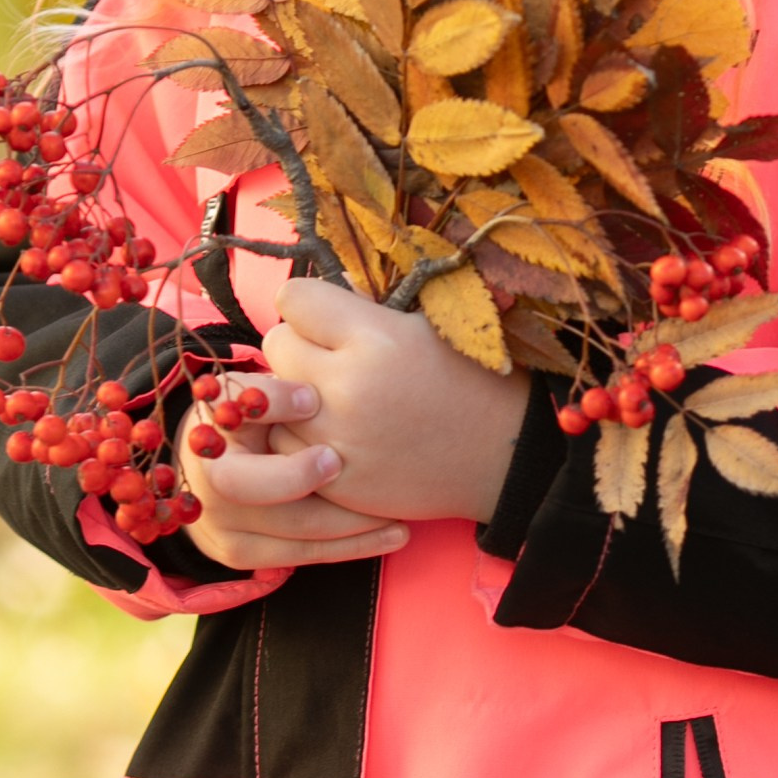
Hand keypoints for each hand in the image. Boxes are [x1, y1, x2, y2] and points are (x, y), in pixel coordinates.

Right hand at [170, 377, 409, 573]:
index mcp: (209, 455)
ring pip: (302, 540)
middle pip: (285, 516)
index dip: (294, 470)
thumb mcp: (247, 391)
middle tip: (389, 496)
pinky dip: (349, 547)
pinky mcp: (239, 554)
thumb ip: (274, 393)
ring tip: (402, 520)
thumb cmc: (242, 412)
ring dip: (357, 531)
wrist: (208, 449)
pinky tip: (389, 537)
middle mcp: (209, 500)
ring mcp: (223, 533)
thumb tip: (310, 401)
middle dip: (342, 509)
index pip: (245, 477)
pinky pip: (302, 557)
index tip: (344, 459)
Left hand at [263, 277, 526, 526]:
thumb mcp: (427, 324)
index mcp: (376, 337)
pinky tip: (339, 436)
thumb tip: (314, 295)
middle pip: (276, 344)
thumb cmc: (470, 379)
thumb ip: (365, 307)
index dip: (310, 305)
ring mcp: (338, 438)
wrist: (505, 457)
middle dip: (299, 346)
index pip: (294, 298)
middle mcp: (348, 386)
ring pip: (272, 401)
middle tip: (331, 360)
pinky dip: (303, 440)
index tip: (326, 318)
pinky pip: (284, 447)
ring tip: (335, 401)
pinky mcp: (336, 481)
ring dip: (295, 397)